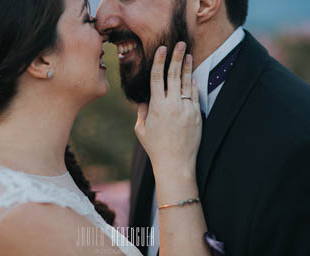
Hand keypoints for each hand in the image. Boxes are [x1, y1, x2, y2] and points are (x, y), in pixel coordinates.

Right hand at [135, 41, 201, 178]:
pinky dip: (193, 84)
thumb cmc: (155, 147)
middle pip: (175, 75)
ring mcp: (187, 109)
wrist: (176, 162)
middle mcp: (173, 105)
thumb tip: (144, 99)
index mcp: (157, 106)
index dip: (159, 62)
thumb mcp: (141, 129)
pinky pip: (195, 95)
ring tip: (189, 55)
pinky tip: (193, 76)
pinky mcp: (197, 115)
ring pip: (188, 83)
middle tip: (180, 44)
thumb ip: (143, 111)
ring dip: (188, 67)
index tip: (162, 49)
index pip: (157, 78)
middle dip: (177, 58)